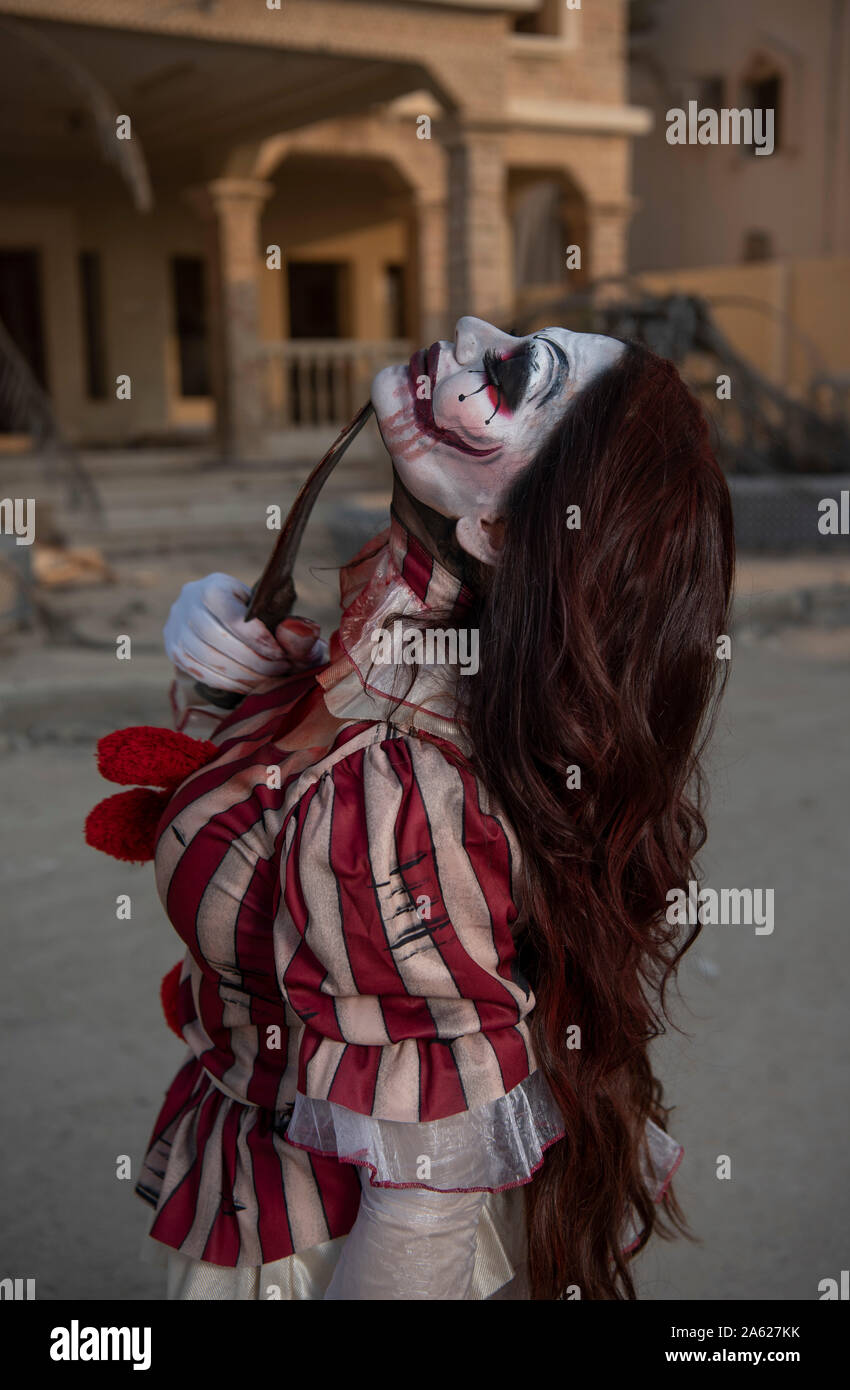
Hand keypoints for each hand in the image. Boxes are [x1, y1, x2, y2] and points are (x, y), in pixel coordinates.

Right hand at [163, 572, 327, 693]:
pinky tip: (248, 684)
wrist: (221, 616)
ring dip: (242, 675)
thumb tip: (300, 634)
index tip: (282, 654)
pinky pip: (200, 672)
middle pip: (217, 639)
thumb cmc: (256, 613)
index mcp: (213, 586)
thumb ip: (290, 624)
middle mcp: (187, 603)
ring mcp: (175, 628)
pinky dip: (227, 682)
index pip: (233, 616)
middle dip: (253, 660)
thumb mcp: (273, 609)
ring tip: (267, 679)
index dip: (259, 639)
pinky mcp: (174, 651)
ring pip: (207, 658)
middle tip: (278, 670)